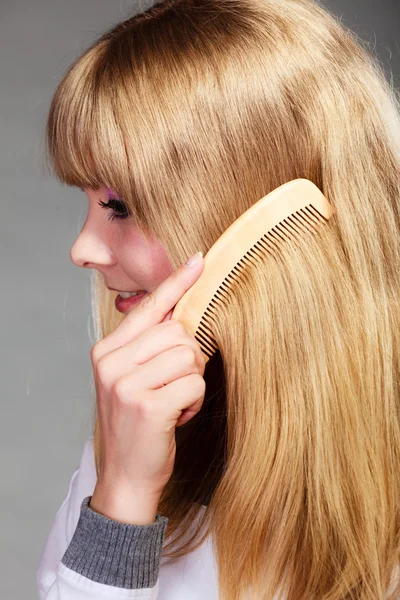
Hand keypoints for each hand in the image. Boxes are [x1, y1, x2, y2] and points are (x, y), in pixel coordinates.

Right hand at [89, 252, 205, 521]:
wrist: (127, 476)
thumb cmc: (137, 425)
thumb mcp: (132, 379)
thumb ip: (148, 345)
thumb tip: (181, 311)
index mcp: (107, 351)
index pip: (148, 308)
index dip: (176, 284)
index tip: (199, 261)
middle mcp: (111, 363)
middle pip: (177, 331)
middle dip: (190, 357)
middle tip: (176, 384)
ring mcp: (126, 384)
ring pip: (188, 356)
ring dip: (193, 381)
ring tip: (175, 402)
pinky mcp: (147, 406)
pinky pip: (193, 383)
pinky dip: (195, 400)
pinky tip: (178, 416)